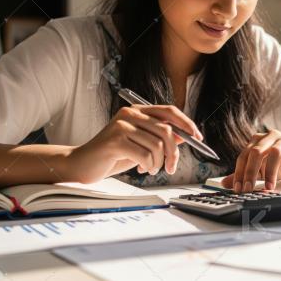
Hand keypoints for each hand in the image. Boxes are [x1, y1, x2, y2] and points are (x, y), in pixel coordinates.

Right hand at [65, 104, 202, 182]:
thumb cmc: (112, 155)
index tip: (198, 138)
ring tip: (149, 168)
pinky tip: (140, 169)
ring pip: (157, 146)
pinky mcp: (115, 140)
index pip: (169, 111)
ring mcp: (122, 125)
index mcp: (137, 111)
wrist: (82, 164)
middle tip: (170, 168)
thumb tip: (186, 135)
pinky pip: (145, 155)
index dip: (187, 124)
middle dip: (174, 153)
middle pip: (167, 131)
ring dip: (158, 163)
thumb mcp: (141, 144)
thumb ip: (160, 137)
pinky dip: (148, 166)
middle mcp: (130, 113)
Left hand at [221, 129, 280, 192]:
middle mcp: (270, 136)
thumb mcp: (261, 169)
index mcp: (258, 141)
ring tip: (270, 187)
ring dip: (270, 171)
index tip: (239, 188)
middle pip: (256, 152)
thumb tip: (225, 183)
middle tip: (250, 188)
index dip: (239, 172)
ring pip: (275, 152)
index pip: (244, 155)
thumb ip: (244, 174)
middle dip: (251, 172)